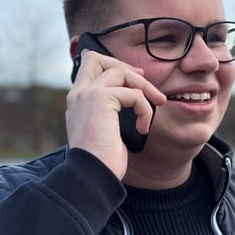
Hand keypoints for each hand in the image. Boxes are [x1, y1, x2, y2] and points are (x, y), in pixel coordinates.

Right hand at [66, 50, 165, 179]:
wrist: (91, 176)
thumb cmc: (101, 161)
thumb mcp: (104, 131)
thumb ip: (108, 112)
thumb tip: (129, 99)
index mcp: (77, 101)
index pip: (87, 65)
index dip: (111, 64)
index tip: (133, 79)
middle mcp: (78, 94)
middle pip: (97, 58)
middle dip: (126, 68)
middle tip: (146, 86)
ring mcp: (87, 95)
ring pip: (120, 71)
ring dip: (144, 88)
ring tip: (157, 104)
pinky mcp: (100, 99)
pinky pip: (133, 93)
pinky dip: (145, 109)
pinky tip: (143, 127)